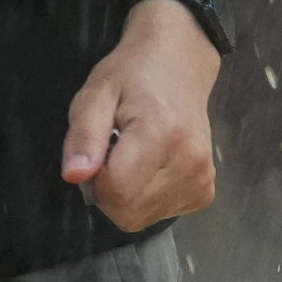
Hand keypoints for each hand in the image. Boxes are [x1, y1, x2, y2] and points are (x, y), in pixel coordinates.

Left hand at [61, 0, 220, 230]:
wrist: (180, 62)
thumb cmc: (132, 74)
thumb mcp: (96, 93)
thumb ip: (84, 136)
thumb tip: (75, 176)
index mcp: (161, 134)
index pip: (115, 192)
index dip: (95, 180)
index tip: (98, 151)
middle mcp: (190, 161)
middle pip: (129, 213)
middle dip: (109, 192)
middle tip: (111, 153)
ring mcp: (202, 178)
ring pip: (143, 218)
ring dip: (127, 195)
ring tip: (133, 156)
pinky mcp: (205, 190)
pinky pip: (161, 214)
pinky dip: (147, 198)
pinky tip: (152, 166)